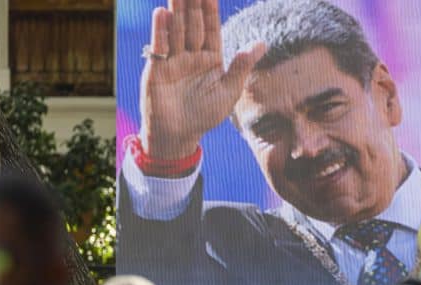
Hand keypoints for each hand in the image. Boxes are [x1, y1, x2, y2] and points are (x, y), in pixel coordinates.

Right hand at [140, 0, 266, 159]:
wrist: (178, 136)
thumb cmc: (205, 116)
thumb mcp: (229, 91)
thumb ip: (242, 66)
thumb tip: (262, 43)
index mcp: (210, 58)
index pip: (211, 28)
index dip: (211, 9)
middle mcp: (191, 55)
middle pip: (192, 24)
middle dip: (192, 3)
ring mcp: (173, 60)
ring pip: (176, 30)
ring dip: (176, 10)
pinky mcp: (157, 69)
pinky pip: (160, 46)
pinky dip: (161, 31)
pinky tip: (162, 13)